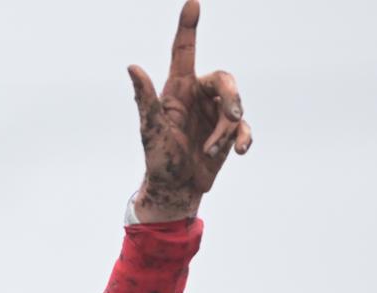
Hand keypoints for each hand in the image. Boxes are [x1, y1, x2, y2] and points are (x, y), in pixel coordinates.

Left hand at [127, 1, 251, 222]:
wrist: (177, 189)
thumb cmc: (159, 159)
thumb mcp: (150, 130)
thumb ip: (145, 99)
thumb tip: (132, 67)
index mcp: (178, 90)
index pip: (184, 51)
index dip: (188, 26)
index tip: (192, 2)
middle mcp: (198, 96)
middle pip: (224, 79)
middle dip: (231, 96)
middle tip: (232, 115)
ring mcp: (215, 113)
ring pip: (236, 106)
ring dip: (226, 131)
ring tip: (210, 151)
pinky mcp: (228, 131)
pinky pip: (244, 126)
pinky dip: (243, 138)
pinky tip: (240, 151)